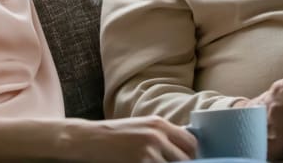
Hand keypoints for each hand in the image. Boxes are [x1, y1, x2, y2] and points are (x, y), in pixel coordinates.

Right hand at [67, 116, 196, 161]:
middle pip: (185, 159)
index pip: (190, 142)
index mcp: (159, 124)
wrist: (90, 139)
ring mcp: (149, 151)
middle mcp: (157, 136)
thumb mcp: (142, 127)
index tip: (188, 161)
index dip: (192, 155)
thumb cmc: (116, 134)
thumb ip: (162, 135)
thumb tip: (184, 149)